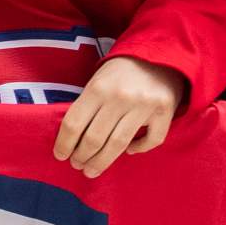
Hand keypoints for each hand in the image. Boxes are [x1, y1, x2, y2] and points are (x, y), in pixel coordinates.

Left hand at [53, 56, 185, 177]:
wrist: (159, 54)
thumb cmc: (120, 71)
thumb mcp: (97, 80)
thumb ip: (88, 105)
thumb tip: (72, 137)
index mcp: (98, 88)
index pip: (74, 123)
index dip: (64, 143)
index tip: (60, 155)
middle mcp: (120, 97)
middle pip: (95, 138)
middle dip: (82, 156)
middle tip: (76, 165)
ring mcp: (144, 106)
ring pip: (118, 144)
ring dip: (102, 161)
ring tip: (92, 169)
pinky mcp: (165, 112)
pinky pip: (151, 140)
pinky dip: (138, 149)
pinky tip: (127, 151)